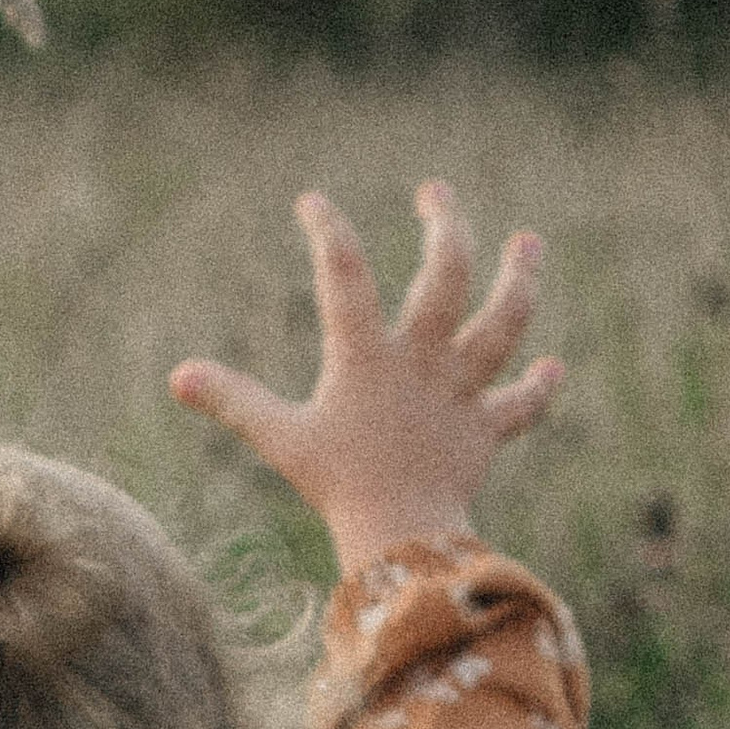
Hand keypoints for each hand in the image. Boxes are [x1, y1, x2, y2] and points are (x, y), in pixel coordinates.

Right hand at [169, 181, 561, 577]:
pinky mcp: (486, 429)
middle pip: (446, 274)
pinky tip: (551, 366)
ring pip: (503, 322)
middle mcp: (422, 361)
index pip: (344, 274)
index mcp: (366, 356)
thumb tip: (178, 375)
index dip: (328, 229)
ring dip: (521, 278)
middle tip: (435, 192)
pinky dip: (538, 387)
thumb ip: (233, 400)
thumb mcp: (278, 438)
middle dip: (445, 225)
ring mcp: (461, 391)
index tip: (313, 201)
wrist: (400, 536)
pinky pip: (521, 404)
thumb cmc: (334, 486)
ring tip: (529, 242)